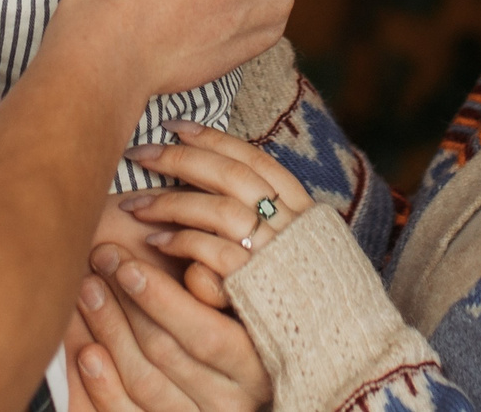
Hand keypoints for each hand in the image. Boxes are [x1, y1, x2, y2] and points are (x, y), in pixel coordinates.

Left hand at [75, 243, 272, 411]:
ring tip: (87, 291)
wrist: (217, 380)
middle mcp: (231, 404)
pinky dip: (101, 386)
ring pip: (143, 382)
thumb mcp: (236, 303)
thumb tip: (194, 271)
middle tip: (100, 262)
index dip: (162, 300)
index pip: (206, 335)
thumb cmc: (225, 319)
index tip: (128, 266)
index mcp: (256, 367)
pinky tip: (86, 352)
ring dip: (108, 332)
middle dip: (125, 304)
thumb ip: (220, 288)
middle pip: (165, 354)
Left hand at [119, 122, 317, 307]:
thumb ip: (270, 227)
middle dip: (182, 159)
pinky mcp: (261, 287)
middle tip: (139, 152)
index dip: (214, 139)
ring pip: (220, 210)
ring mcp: (278, 256)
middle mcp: (294, 227)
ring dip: (172, 202)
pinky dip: (182, 242)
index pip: (255, 160)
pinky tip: (154, 241)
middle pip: (232, 177)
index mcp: (305, 212)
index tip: (175, 126)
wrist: (343, 355)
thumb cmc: (310, 305)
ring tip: (136, 204)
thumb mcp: (299, 256)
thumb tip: (225, 197)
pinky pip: (215, 253)